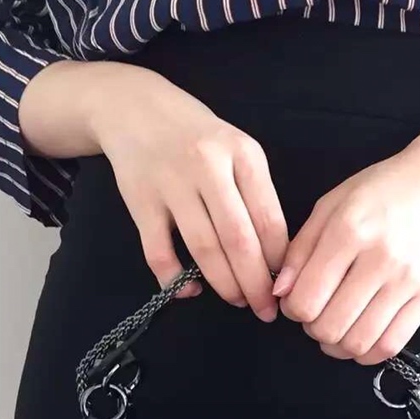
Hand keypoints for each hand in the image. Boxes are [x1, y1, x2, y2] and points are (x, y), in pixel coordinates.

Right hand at [20, 61, 288, 318]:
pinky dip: (174, 279)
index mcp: (244, 156)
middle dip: (256, 284)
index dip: (280, 263)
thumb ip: (257, 196)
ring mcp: (172, 183)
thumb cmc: (199, 137)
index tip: (285, 288)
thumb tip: (276, 259)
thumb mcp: (238, 151)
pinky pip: (159, 251)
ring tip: (237, 301)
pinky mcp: (140, 200)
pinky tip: (189, 292)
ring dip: (224, 284)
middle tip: (266, 311)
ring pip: (204, 249)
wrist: (134, 107)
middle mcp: (208, 166)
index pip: (270, 221)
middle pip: (240, 240)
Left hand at [270, 145, 419, 362]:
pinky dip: (368, 353)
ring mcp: (407, 281)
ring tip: (337, 328)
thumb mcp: (330, 205)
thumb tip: (280, 293)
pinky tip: (360, 338)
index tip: (296, 300)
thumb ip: (300, 249)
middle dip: (313, 329)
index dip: (292, 310)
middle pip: (329, 327)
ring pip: (359, 342)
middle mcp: (380, 259)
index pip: (305, 299)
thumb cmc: (381, 190)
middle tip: (317, 314)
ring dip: (338, 345)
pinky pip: (392, 345)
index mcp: (349, 231)